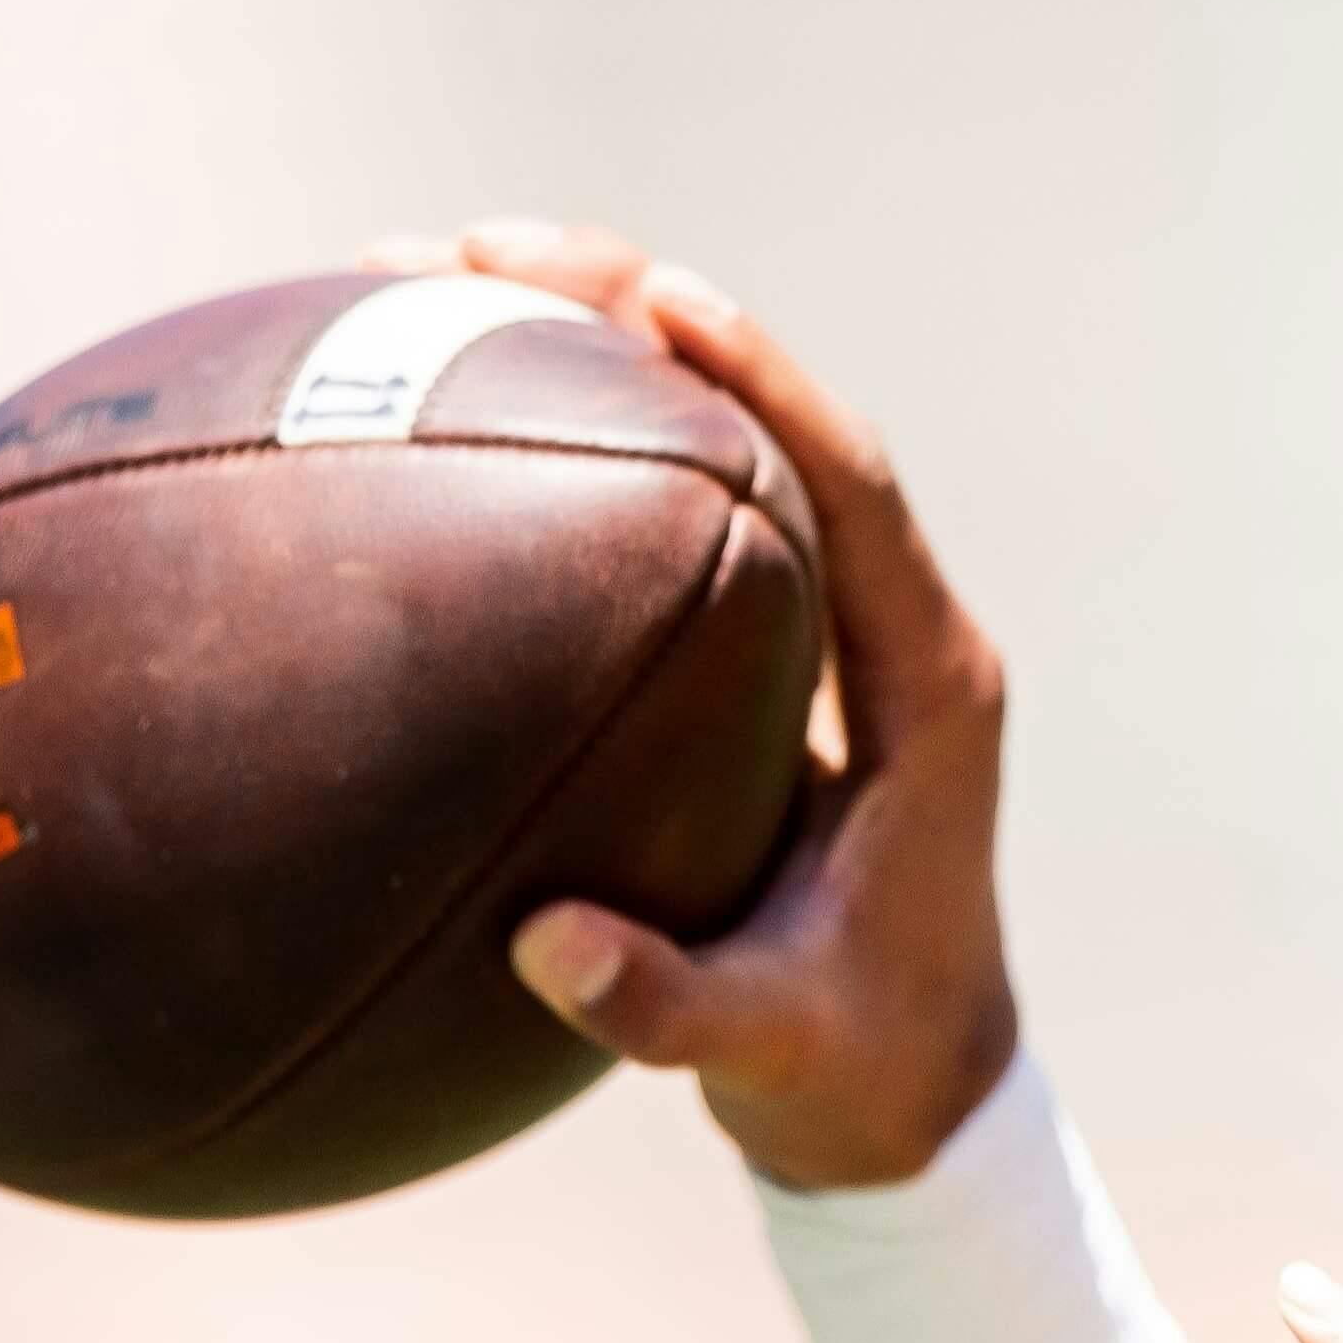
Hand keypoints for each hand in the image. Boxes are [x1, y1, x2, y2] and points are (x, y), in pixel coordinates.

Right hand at [365, 220, 1017, 1187]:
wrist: (907, 1094)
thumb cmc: (855, 1066)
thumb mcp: (769, 1049)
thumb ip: (672, 1009)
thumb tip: (552, 950)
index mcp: (927, 687)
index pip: (855, 489)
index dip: (767, 382)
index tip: (664, 299)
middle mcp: (883, 627)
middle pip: (768, 417)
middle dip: (633, 311)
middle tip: (471, 249)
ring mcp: (820, 629)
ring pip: (709, 441)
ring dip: (582, 349)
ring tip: (416, 276)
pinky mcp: (755, 651)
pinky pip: (663, 509)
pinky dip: (562, 446)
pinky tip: (422, 412)